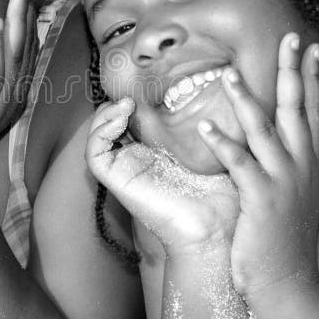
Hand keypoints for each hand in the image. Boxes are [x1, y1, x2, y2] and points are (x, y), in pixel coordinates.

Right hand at [85, 98, 239, 256]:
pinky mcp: (117, 180)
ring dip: (106, 115)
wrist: (217, 229)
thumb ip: (208, 125)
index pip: (132, 120)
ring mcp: (125, 171)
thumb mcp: (217, 149)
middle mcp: (136, 161)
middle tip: (135, 95)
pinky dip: (100, 131)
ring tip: (126, 104)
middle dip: (116, 105)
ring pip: (96, 136)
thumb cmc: (224, 193)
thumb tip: (214, 91)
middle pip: (110, 125)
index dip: (133, 102)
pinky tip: (122, 119)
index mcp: (157, 153)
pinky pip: (94, 153)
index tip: (151, 89)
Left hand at [197, 33, 318, 298]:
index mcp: (308, 162)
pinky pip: (240, 164)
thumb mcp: (293, 193)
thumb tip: (277, 138)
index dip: (310, 77)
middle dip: (292, 71)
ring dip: (246, 99)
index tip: (309, 47)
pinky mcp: (262, 199)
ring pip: (265, 130)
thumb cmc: (284, 237)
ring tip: (227, 72)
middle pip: (297, 109)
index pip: (311, 110)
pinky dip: (223, 142)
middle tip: (291, 37)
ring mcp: (283, 181)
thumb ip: (286, 162)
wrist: (287, 280)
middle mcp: (301, 165)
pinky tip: (206, 124)